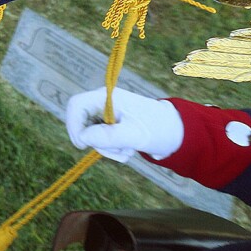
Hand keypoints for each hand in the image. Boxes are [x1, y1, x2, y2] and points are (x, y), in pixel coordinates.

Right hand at [64, 87, 183, 161]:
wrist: (177, 133)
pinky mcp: (112, 124)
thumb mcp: (135, 135)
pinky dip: (111, 148)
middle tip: (115, 152)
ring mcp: (108, 113)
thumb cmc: (158, 129)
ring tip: (127, 153)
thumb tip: (83, 138)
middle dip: (95, 141)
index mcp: (107, 97)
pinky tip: (127, 150)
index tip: (81, 145)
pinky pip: (101, 137)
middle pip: (83, 121)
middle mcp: (104, 103)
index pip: (76, 105)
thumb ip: (108, 136)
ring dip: (106, 147)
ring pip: (91, 133)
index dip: (73, 124)